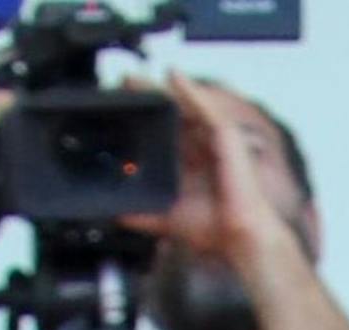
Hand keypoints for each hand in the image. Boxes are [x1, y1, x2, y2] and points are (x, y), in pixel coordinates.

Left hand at [132, 72, 299, 263]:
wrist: (235, 235)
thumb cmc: (210, 227)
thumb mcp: (164, 215)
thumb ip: (140, 212)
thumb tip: (112, 212)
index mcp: (190, 163)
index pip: (164, 132)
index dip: (143, 118)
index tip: (117, 107)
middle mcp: (203, 147)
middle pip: (171, 113)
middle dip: (145, 97)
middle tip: (118, 84)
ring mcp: (216, 139)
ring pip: (184, 105)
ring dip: (159, 88)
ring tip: (132, 77)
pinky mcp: (227, 135)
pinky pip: (206, 106)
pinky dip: (190, 89)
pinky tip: (172, 75)